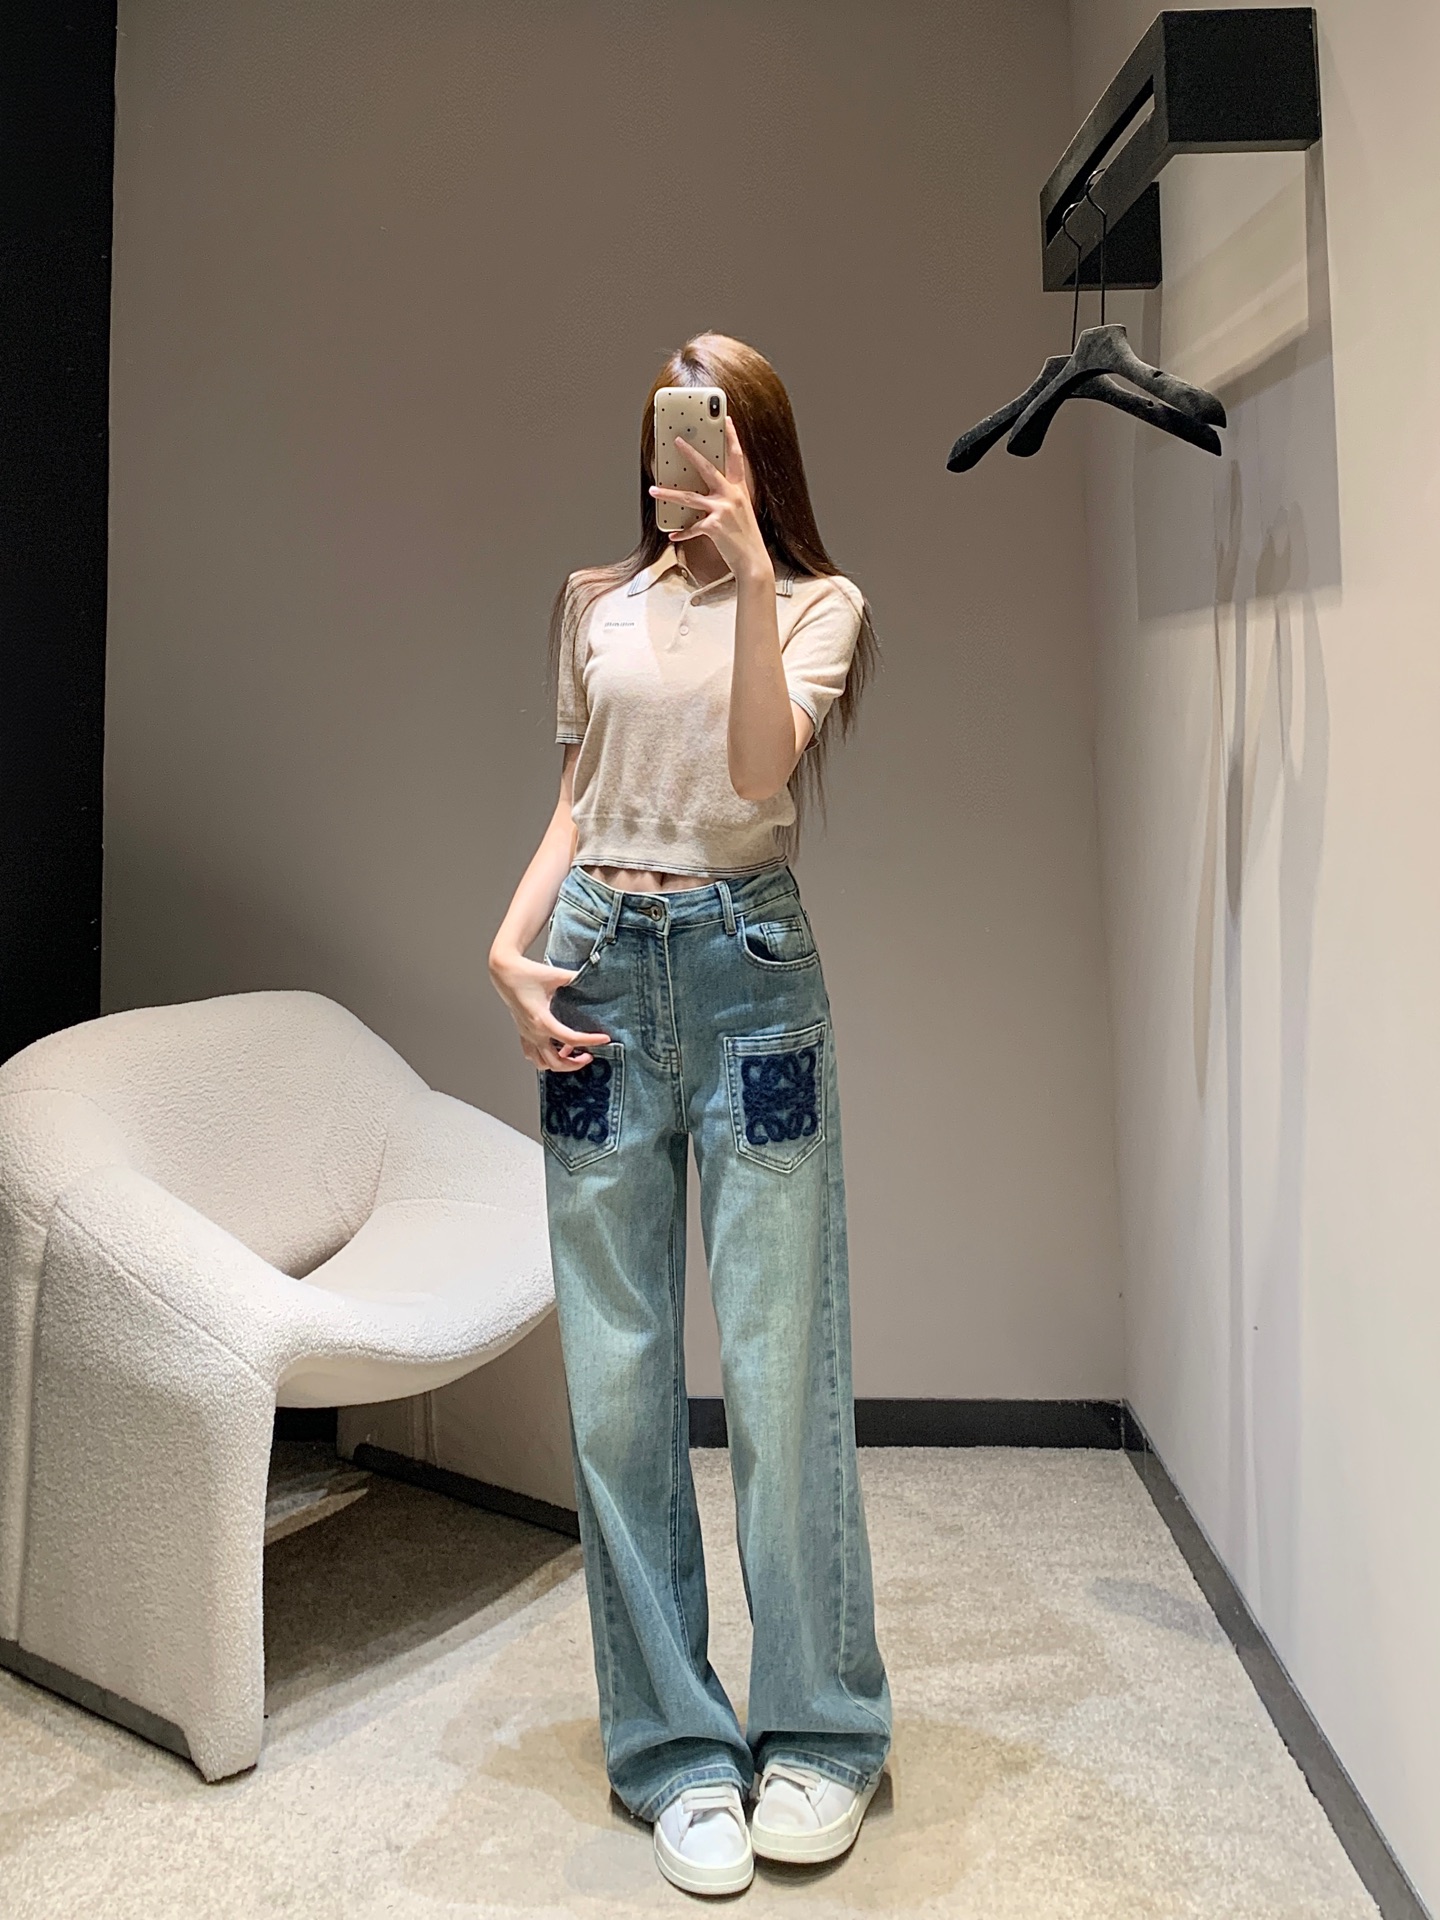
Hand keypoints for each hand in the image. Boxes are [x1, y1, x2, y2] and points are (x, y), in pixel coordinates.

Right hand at [488, 948, 610, 1072]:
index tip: (604, 1039)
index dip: (590, 1041)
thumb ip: (576, 979)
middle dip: (575, 1064)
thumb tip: (591, 980)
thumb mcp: (557, 975)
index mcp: (542, 1021)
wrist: (504, 971)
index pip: (571, 1039)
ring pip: (541, 1063)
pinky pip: (532, 1054)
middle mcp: (533, 1032)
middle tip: (590, 1055)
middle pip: (555, 1063)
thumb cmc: (527, 973)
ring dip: (558, 1063)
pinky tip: (556, 1046)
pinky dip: (545, 1057)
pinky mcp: (522, 1031)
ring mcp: (526, 1034)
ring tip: (573, 1053)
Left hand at [649, 417, 771, 581]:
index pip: (736, 458)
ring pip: (689, 497)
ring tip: (653, 490)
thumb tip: (704, 496)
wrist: (753, 562)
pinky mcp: (713, 526)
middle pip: (707, 468)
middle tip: (677, 441)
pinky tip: (672, 535)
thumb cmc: (745, 539)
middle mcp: (731, 496)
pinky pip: (691, 528)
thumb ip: (725, 500)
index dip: (732, 437)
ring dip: (668, 494)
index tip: (726, 420)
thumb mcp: (740, 514)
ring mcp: (722, 510)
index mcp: (739, 490)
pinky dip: (682, 533)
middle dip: (690, 453)